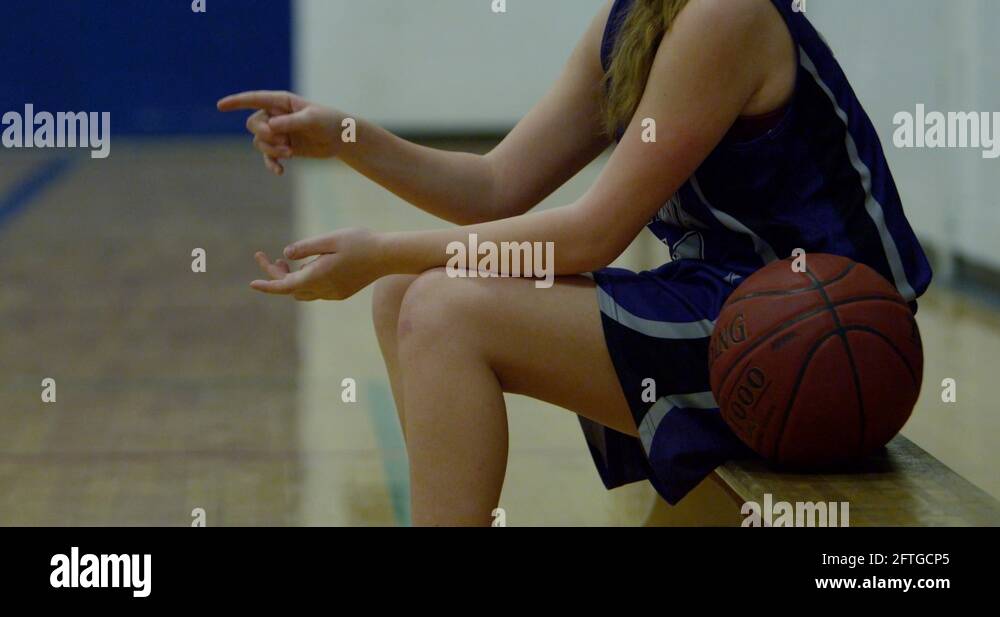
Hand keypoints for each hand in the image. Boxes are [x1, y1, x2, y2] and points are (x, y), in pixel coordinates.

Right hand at [217, 90, 346, 174]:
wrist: (341, 138)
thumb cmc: (329, 122)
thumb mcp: (312, 120)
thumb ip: (291, 122)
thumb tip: (271, 126)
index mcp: (281, 102)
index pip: (254, 99)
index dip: (236, 102)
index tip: (220, 106)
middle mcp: (276, 115)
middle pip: (253, 124)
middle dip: (264, 135)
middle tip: (284, 142)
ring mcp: (278, 132)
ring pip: (259, 142)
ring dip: (271, 150)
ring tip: (290, 153)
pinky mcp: (283, 147)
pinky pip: (268, 156)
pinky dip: (271, 163)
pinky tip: (280, 172)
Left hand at [251, 228, 386, 300]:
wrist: (388, 256)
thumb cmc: (360, 242)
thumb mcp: (330, 239)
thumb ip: (306, 246)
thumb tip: (286, 253)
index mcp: (318, 276)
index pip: (284, 285)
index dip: (267, 285)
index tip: (251, 284)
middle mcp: (324, 289)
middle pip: (291, 288)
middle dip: (277, 275)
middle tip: (270, 256)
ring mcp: (334, 293)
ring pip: (303, 292)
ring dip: (292, 279)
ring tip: (288, 260)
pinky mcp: (342, 292)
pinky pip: (317, 291)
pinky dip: (306, 280)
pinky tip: (311, 265)